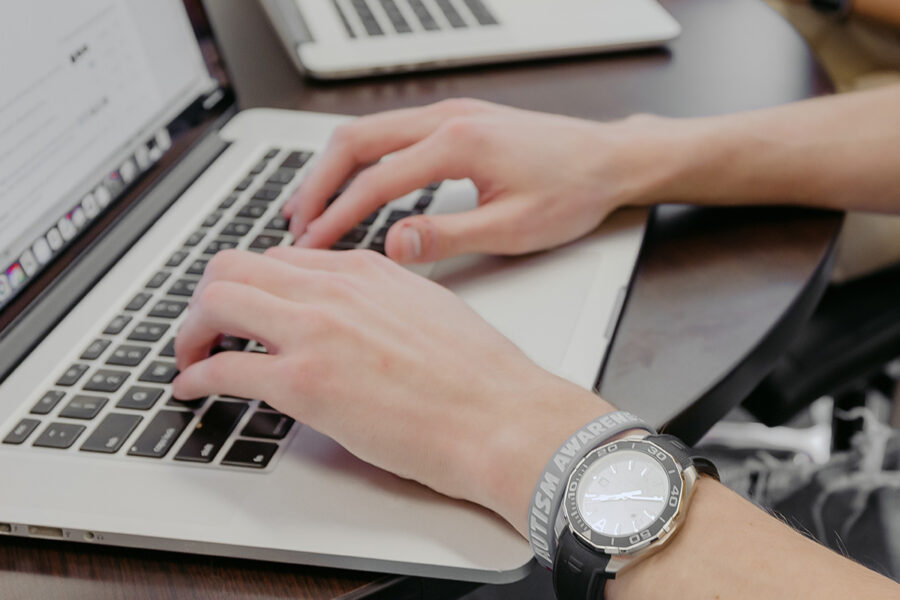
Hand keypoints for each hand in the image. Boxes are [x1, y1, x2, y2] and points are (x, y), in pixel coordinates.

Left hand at [172, 247, 614, 532]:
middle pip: (233, 266)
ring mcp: (316, 332)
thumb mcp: (429, 311)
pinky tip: (195, 390)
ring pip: (216, 303)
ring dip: (191, 331)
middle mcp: (334, 290)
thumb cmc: (481, 376)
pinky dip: (196, 377)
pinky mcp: (305, 383)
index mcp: (367, 270)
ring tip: (191, 356)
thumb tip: (354, 321)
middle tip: (205, 329)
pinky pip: (223, 369)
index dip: (252, 285)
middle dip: (207, 298)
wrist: (503, 417)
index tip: (245, 308)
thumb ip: (382, 304)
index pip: (281, 258)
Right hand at [282, 98, 666, 263]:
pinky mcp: (455, 121)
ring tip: (310, 208)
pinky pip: (389, 134)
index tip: (312, 245)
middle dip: (317, 184)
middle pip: (355, 142)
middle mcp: (446, 118)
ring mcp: (449, 114)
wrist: (609, 160)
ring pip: (368, 132)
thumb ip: (448, 236)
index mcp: (459, 144)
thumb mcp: (513, 228)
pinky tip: (352, 186)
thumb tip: (393, 245)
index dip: (338, 216)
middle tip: (293, 224)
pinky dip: (360, 161)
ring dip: (333, 169)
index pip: (376, 181)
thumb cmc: (572, 192)